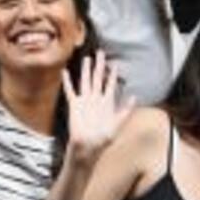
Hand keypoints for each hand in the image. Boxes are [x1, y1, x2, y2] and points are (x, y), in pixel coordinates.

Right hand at [63, 50, 135, 164]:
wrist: (88, 146)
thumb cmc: (103, 138)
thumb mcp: (118, 124)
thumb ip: (126, 110)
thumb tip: (135, 97)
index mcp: (106, 103)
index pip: (110, 85)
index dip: (113, 75)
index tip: (115, 64)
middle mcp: (95, 100)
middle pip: (97, 79)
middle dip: (99, 66)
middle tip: (100, 53)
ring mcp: (85, 101)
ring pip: (85, 82)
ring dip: (86, 70)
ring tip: (87, 59)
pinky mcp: (74, 105)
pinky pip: (70, 91)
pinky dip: (67, 82)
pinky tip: (65, 72)